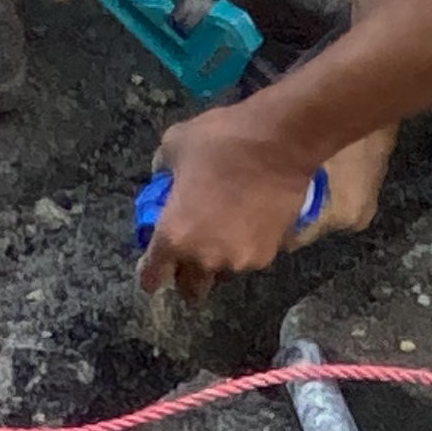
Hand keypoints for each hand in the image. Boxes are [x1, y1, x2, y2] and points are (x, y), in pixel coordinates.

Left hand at [139, 100, 335, 305]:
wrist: (281, 143)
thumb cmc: (222, 141)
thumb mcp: (176, 143)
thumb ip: (163, 169)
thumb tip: (166, 178)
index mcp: (174, 235)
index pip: (153, 275)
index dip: (150, 274)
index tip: (152, 271)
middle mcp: (204, 257)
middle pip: (191, 289)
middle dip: (186, 279)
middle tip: (188, 259)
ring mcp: (238, 260)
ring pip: (221, 274)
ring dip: (217, 262)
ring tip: (224, 234)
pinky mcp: (267, 254)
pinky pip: (248, 258)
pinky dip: (245, 247)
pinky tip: (250, 224)